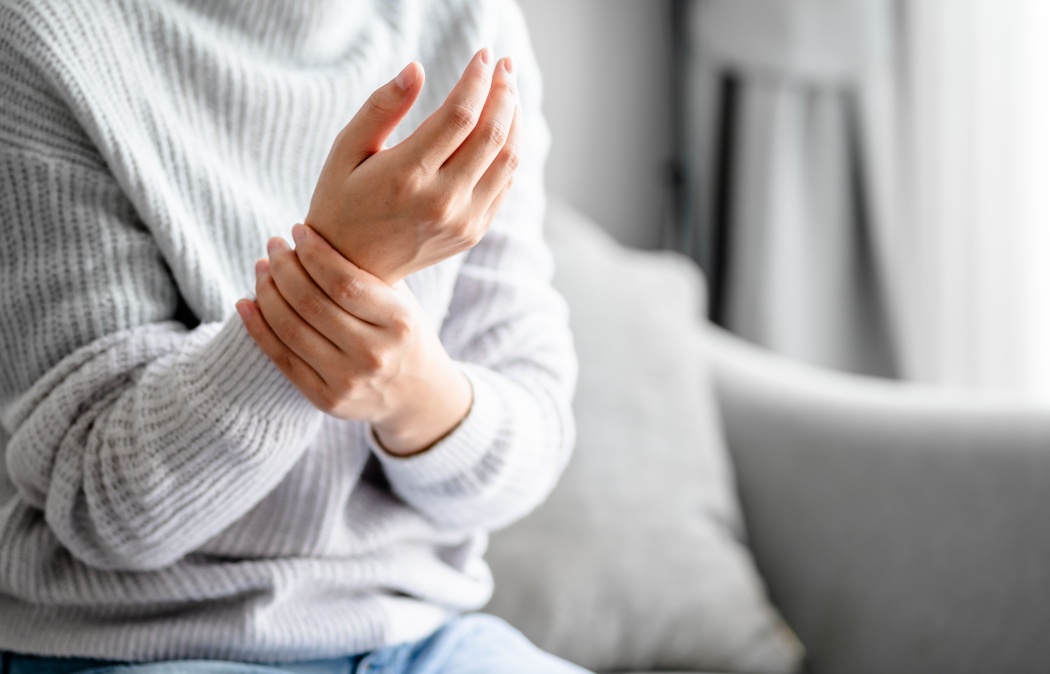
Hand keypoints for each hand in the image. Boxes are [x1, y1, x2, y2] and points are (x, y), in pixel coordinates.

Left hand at [236, 223, 472, 455]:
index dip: (313, 253)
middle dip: (284, 267)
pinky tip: (247, 302)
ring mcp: (349, 381)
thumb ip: (367, 273)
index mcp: (400, 323)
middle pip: (311, 303)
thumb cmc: (404, 334)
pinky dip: (257, 327)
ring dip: (266, 292)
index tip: (297, 230)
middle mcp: (375, 354)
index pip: (344, 282)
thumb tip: (315, 233)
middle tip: (273, 246)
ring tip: (261, 269)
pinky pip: (282, 358)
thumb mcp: (402, 301)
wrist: (418, 395)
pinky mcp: (327, 399)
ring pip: (291, 329)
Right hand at [306, 48, 521, 283]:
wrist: (352, 269)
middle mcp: (441, 202)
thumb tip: (416, 68)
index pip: (459, 116)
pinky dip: (510, 150)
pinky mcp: (473, 232)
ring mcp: (462, 221)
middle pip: (492, 135)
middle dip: (504, 92)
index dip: (476, 80)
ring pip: (508, 160)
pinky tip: (503, 128)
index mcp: (406, 177)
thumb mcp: (346, 150)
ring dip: (515, 119)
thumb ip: (381, 107)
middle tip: (504, 65)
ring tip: (507, 91)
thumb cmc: (342, 200)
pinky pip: (504, 184)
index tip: (481, 55)